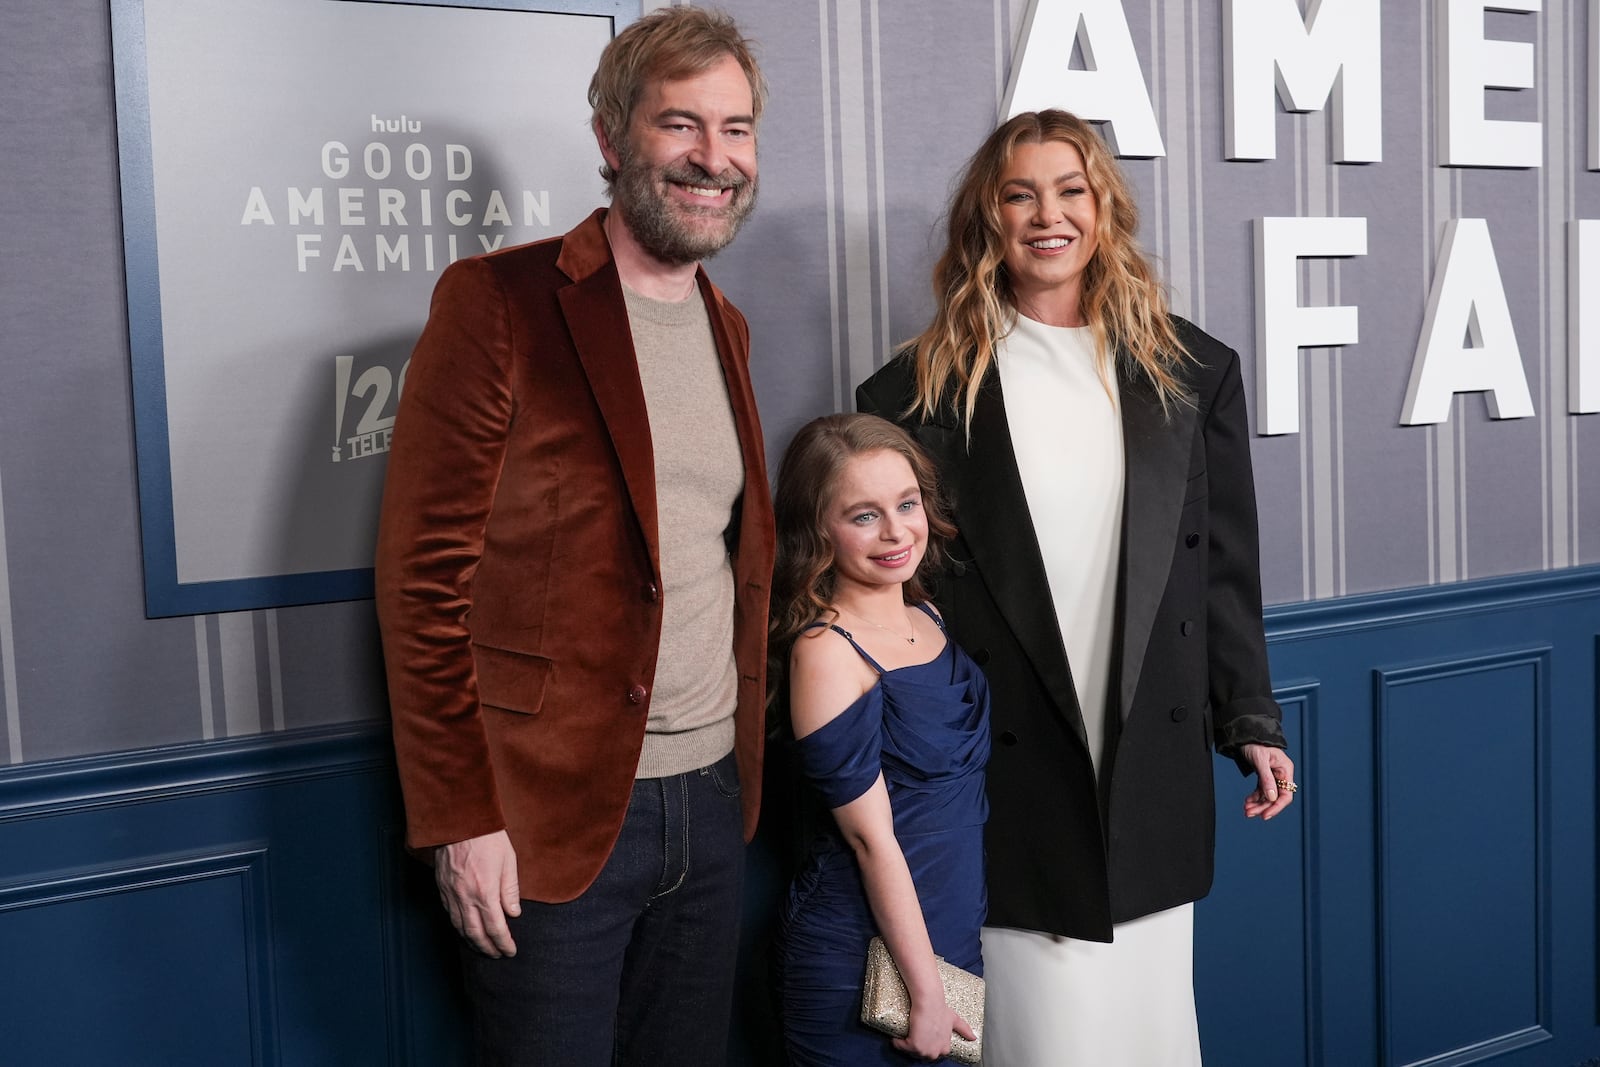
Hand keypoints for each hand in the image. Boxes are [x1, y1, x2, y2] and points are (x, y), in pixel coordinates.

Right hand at [434, 829, 520, 956]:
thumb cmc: (488, 837)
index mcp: (485, 892)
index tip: (510, 951)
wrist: (459, 820)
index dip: (504, 943)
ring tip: (483, 948)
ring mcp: (451, 894)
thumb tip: (513, 913)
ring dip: (472, 942)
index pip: (496, 928)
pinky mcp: (442, 888)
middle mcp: (466, 897)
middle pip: (476, 934)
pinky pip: (450, 915)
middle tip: (498, 955)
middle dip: (487, 948)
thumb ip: (510, 890)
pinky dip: (459, 928)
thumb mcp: (508, 861)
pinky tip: (466, 930)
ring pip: (460, 927)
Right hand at [891, 997, 974, 1061]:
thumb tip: (974, 1037)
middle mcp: (936, 1052)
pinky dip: (897, 1042)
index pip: (932, 1053)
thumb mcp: (954, 1020)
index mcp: (945, 1048)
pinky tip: (896, 1037)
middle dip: (914, 1046)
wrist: (929, 1002)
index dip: (925, 1044)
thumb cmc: (940, 1008)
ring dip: (905, 1044)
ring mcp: (925, 1050)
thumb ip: (964, 1029)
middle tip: (911, 1034)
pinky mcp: (914, 1046)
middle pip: (921, 1055)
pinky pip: (901, 1047)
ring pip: (911, 1052)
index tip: (920, 1036)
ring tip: (904, 1034)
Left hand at [1241, 743, 1295, 819]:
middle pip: (1275, 798)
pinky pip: (1261, 791)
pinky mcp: (1264, 776)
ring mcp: (1273, 776)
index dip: (1276, 807)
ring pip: (1267, 796)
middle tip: (1249, 814)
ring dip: (1257, 804)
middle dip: (1263, 807)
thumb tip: (1272, 798)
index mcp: (1285, 770)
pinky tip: (1247, 802)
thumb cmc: (1255, 743)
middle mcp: (1281, 774)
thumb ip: (1266, 778)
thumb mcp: (1260, 760)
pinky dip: (1254, 798)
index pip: (1286, 795)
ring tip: (1246, 810)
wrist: (1246, 734)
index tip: (1265, 816)